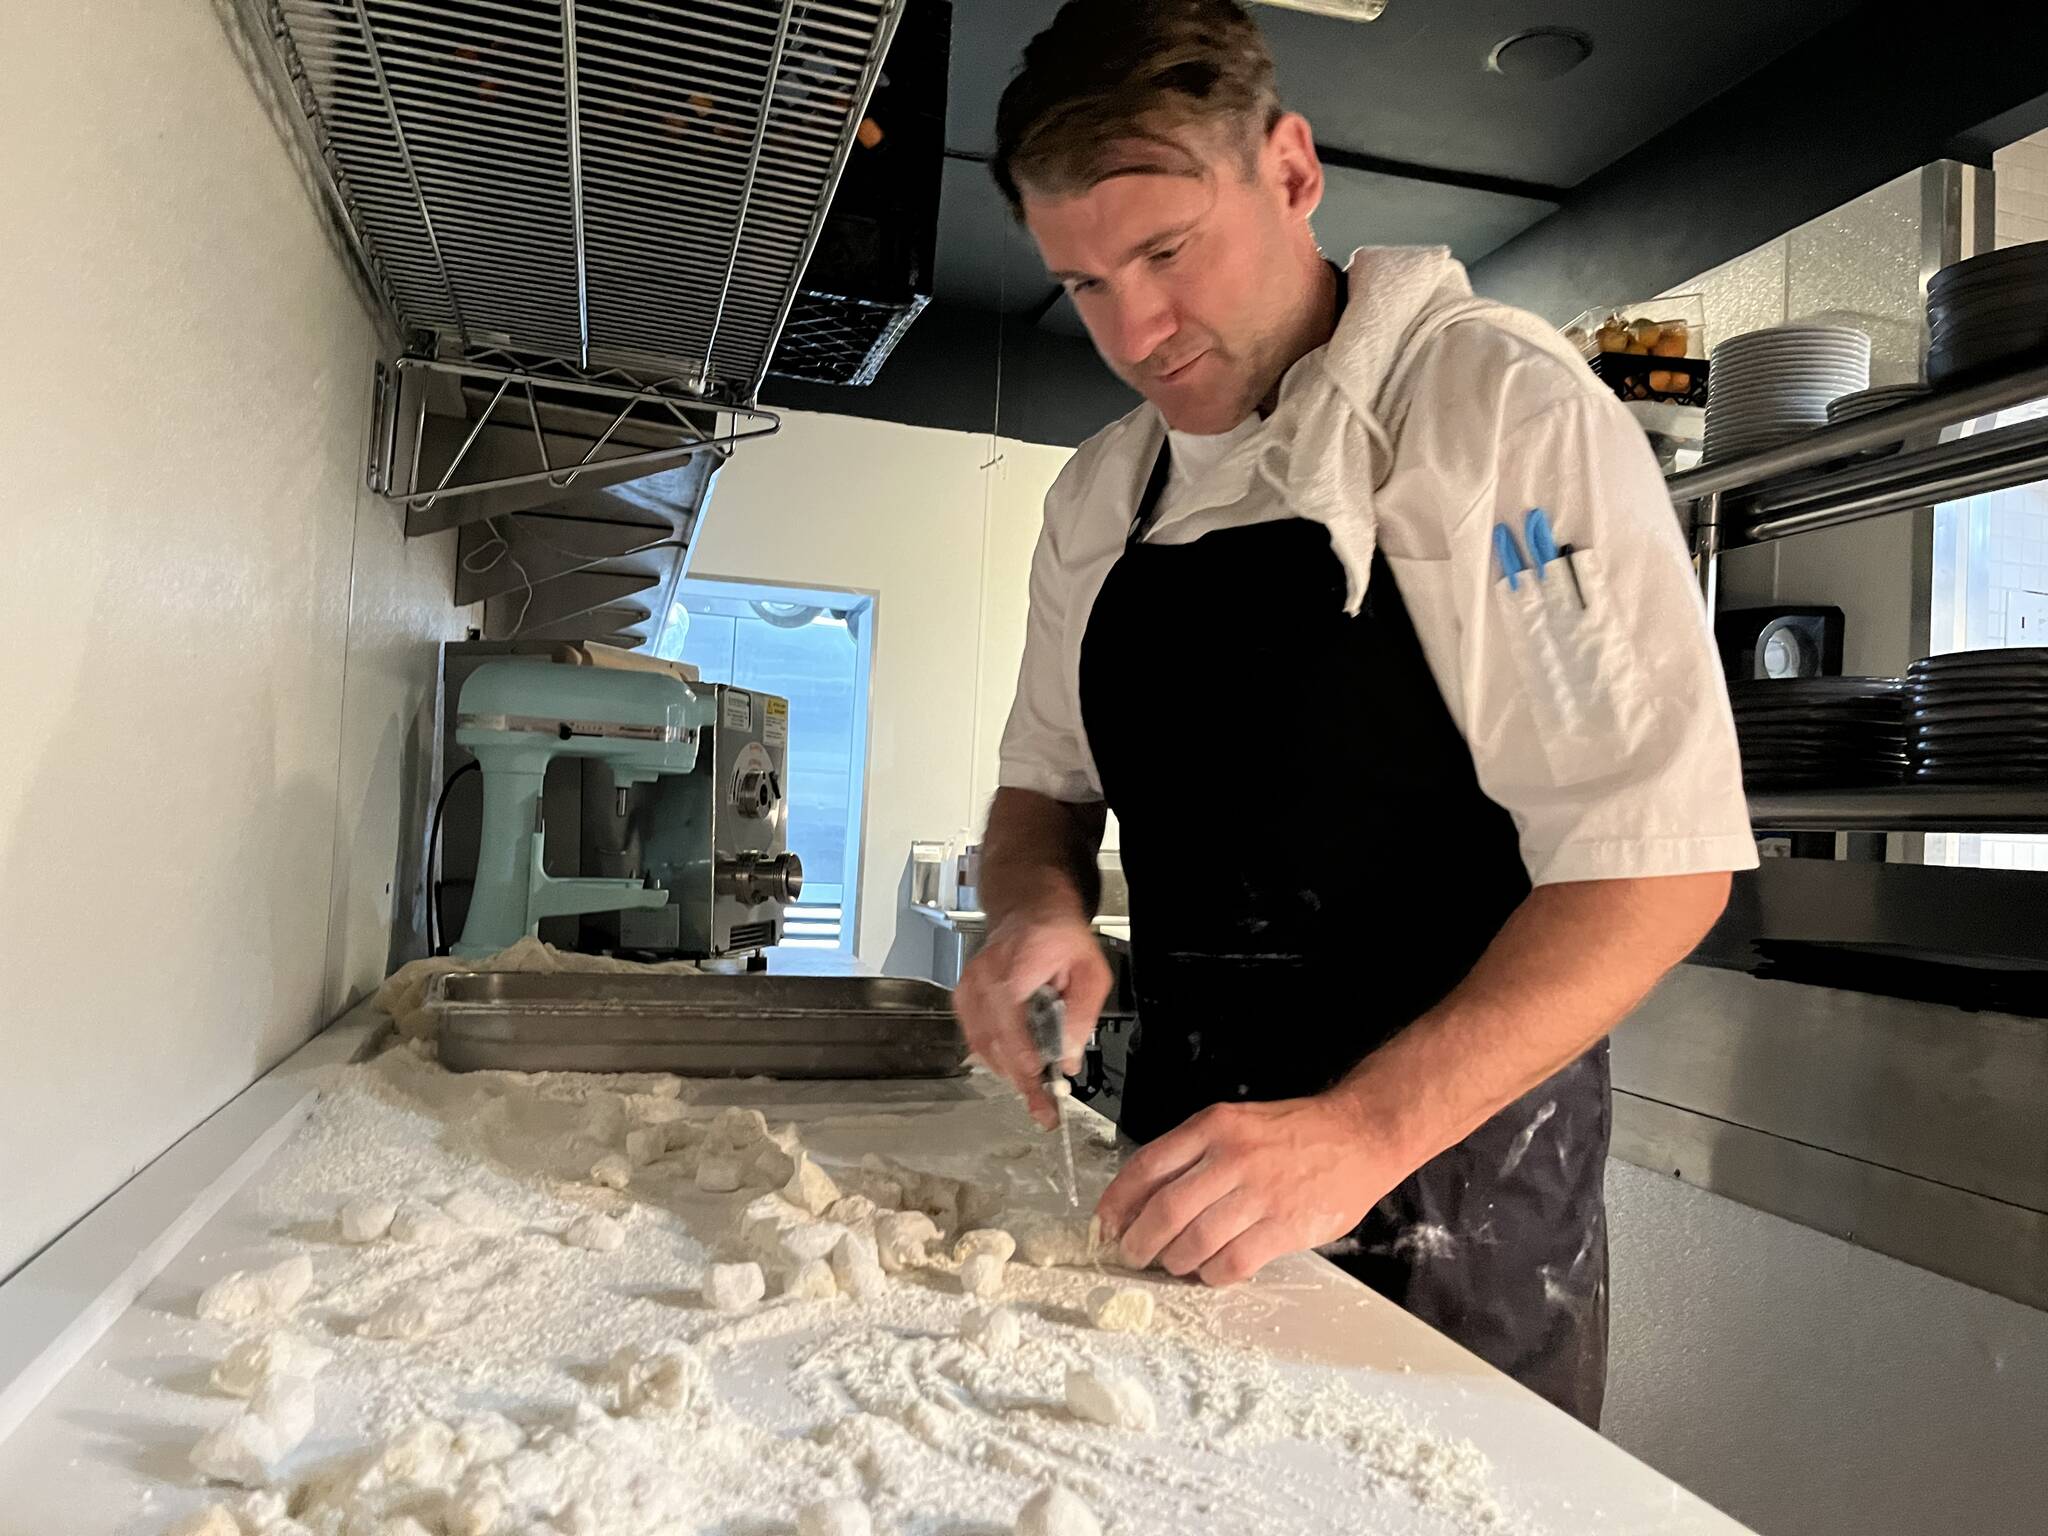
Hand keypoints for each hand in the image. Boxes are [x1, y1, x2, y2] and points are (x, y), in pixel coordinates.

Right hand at [954, 910, 1109, 1127]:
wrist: (1030, 910)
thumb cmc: (1060, 936)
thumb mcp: (1090, 971)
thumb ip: (1082, 1015)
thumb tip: (1069, 1057)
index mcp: (1015, 968)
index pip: (1012, 1028)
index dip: (1026, 1067)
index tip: (1042, 1095)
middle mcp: (984, 978)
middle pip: (995, 1044)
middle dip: (1021, 1080)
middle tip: (1043, 1107)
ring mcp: (969, 987)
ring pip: (982, 1046)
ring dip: (1008, 1070)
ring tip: (1034, 1088)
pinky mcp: (962, 996)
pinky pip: (975, 1037)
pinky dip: (995, 1054)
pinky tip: (1015, 1061)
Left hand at [1095, 1092, 1404, 1286]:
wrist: (1358, 1135)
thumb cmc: (1293, 1133)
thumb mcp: (1235, 1124)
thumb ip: (1193, 1154)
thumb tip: (1143, 1196)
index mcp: (1213, 1127)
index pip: (1147, 1165)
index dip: (1118, 1200)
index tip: (1106, 1222)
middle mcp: (1231, 1157)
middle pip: (1165, 1210)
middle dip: (1139, 1241)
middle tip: (1133, 1254)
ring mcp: (1259, 1193)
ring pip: (1195, 1241)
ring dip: (1175, 1261)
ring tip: (1174, 1263)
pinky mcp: (1285, 1226)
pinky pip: (1233, 1263)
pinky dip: (1213, 1275)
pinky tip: (1212, 1271)